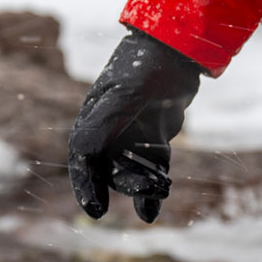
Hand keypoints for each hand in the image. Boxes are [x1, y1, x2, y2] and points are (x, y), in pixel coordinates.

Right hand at [67, 31, 203, 222]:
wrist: (178, 49)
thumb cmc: (146, 66)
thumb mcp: (124, 94)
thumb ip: (104, 123)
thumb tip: (82, 154)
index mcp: (94, 119)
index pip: (83, 158)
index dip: (86, 186)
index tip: (96, 211)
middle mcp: (110, 131)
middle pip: (110, 170)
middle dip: (128, 184)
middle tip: (152, 187)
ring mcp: (133, 136)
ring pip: (132, 173)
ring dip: (143, 187)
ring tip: (163, 189)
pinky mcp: (155, 139)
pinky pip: (151, 170)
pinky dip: (152, 189)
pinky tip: (151, 212)